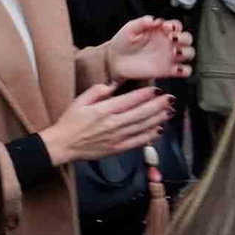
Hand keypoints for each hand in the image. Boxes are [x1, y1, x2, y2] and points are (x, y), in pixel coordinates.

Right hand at [41, 83, 172, 163]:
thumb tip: (113, 85)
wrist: (64, 144)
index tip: (157, 90)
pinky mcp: (117, 148)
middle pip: (140, 114)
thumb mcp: (79, 101)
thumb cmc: (70, 121)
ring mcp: (116, 137)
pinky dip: (149, 136)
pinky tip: (159, 130)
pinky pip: (137, 142)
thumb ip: (97, 91)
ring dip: (157, 119)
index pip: (129, 100)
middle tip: (170, 99)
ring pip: (142, 127)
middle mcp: (112, 124)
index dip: (145, 95)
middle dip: (157, 106)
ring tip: (169, 112)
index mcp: (103, 110)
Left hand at [106, 17, 192, 81]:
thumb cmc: (122, 43)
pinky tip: (175, 67)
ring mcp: (168, 57)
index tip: (168, 28)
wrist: (114, 61)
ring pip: (189, 53)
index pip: (177, 25)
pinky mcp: (167, 70)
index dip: (176, 26)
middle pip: (187, 38)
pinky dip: (185, 70)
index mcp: (160, 31)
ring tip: (173, 52)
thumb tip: (155, 20)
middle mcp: (166, 43)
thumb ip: (142, 22)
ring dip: (186, 52)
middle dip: (184, 38)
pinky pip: (184, 71)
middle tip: (173, 39)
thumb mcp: (130, 28)